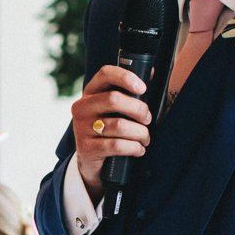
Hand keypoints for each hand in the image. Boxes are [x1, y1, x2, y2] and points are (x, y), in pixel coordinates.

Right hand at [72, 64, 153, 194]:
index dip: (126, 77)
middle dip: (139, 109)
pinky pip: (116, 145)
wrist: (91, 161)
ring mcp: (81, 128)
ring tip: (145, 138)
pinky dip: (134, 148)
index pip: (105, 74)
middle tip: (147, 119)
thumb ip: (130, 93)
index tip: (142, 88)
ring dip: (140, 133)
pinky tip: (139, 149)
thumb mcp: (115, 110)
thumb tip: (152, 73)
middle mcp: (82, 107)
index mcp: (90, 93)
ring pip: (119, 125)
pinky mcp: (86, 148)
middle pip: (114, 99)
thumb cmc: (109, 130)